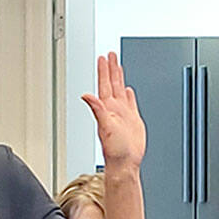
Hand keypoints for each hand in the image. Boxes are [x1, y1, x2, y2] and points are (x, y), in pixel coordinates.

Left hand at [82, 52, 144, 168]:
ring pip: (120, 90)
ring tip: (117, 66)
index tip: (103, 57)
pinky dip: (128, 94)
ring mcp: (123, 114)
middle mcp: (114, 109)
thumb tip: (86, 95)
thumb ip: (97, 110)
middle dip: (111, 68)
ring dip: (118, 77)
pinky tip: (126, 89)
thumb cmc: (114, 150)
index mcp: (107, 109)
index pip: (104, 84)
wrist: (125, 164)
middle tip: (110, 55)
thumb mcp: (105, 127)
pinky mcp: (132, 121)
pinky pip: (129, 103)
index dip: (104, 70)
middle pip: (112, 83)